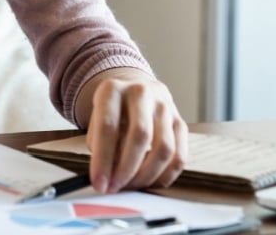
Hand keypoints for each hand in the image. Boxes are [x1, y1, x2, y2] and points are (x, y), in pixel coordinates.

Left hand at [79, 69, 187, 192]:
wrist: (134, 88)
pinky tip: (150, 182)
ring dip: (147, 175)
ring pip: (164, 148)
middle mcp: (141, 93)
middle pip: (140, 135)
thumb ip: (99, 145)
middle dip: (126, 170)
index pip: (108, 126)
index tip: (99, 183)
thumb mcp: (95, 119)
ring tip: (131, 186)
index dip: (103, 159)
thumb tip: (108, 177)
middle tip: (115, 188)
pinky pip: (179, 155)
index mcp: (113, 89)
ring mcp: (165, 106)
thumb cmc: (112, 110)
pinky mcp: (180, 121)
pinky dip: (165, 175)